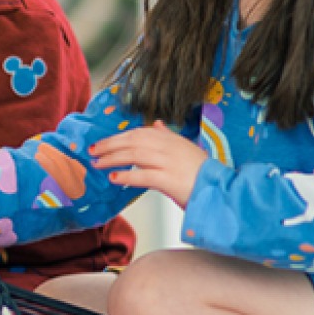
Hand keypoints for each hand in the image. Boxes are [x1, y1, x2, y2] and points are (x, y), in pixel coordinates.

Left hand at [90, 121, 207, 207]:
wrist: (221, 191)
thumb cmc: (202, 174)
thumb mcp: (187, 149)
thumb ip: (170, 137)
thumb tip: (158, 124)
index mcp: (172, 139)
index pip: (140, 133)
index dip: (119, 137)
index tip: (104, 142)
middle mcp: (169, 147)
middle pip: (133, 141)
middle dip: (110, 145)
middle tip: (92, 150)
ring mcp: (169, 163)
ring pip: (134, 155)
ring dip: (112, 159)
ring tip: (97, 163)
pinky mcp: (169, 179)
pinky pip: (142, 175)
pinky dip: (126, 175)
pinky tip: (114, 178)